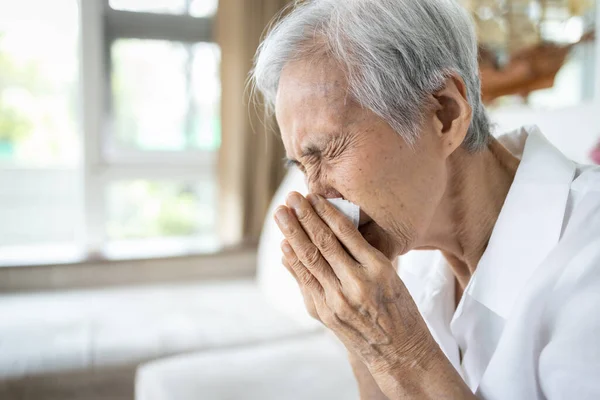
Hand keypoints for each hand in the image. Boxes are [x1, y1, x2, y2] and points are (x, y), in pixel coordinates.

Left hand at [275, 192, 435, 375]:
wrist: (399, 352)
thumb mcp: (391, 274)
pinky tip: (285, 246)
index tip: (313, 195)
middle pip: (322, 243)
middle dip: (303, 217)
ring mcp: (337, 300)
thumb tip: (334, 226)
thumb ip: (365, 252)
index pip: (345, 232)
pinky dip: (293, 262)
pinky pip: (304, 282)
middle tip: (290, 198)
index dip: (326, 212)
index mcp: (378, 269)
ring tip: (281, 215)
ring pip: (309, 260)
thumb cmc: (400, 308)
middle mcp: (356, 283)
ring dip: (292, 234)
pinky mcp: (324, 314)